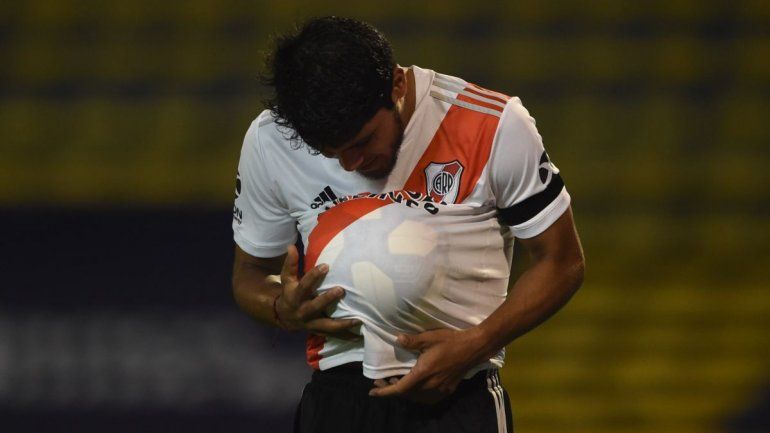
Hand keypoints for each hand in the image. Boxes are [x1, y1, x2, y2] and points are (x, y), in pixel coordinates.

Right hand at [276, 245, 360, 339]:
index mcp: (294, 296)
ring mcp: (311, 323)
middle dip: (327, 299)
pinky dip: (346, 336)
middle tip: (341, 290)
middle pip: (314, 306)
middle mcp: (302, 311)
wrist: (284, 316)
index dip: (313, 276)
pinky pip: (333, 335)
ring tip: (358, 319)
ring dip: (342, 324)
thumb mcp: (287, 279)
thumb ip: (291, 264)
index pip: (304, 285)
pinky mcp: (319, 331)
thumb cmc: (289, 292)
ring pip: (326, 325)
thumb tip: (291, 246)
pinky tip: (360, 336)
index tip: (326, 265)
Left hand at [369, 328, 485, 403]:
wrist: (474, 348)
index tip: (372, 391)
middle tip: (382, 381)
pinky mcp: (447, 390)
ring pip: (416, 398)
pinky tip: (415, 387)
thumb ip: (412, 341)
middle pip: (406, 395)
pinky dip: (417, 395)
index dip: (384, 392)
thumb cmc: (450, 341)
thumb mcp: (429, 337)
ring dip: (405, 392)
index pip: (399, 389)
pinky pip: (428, 398)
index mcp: (423, 373)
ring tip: (397, 382)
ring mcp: (440, 390)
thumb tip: (397, 340)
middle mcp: (430, 386)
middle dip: (392, 390)